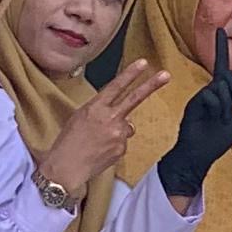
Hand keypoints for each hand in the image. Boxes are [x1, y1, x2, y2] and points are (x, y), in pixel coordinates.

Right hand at [44, 60, 170, 200]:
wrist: (66, 168)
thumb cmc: (68, 142)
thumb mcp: (79, 117)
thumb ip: (101, 111)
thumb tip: (119, 114)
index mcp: (95, 107)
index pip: (116, 86)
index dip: (130, 74)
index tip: (143, 63)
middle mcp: (109, 118)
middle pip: (134, 98)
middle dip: (151, 86)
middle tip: (165, 75)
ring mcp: (118, 134)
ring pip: (126, 127)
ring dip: (117, 131)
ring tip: (98, 141)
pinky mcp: (122, 148)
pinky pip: (122, 142)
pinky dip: (114, 146)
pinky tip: (101, 151)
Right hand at [156, 29, 231, 203]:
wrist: (197, 156)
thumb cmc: (215, 142)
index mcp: (220, 95)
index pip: (223, 69)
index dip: (221, 49)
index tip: (220, 30)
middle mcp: (209, 92)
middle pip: (227, 77)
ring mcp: (201, 97)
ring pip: (221, 87)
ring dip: (227, 105)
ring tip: (221, 120)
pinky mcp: (194, 103)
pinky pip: (211, 95)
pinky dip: (217, 107)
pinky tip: (212, 119)